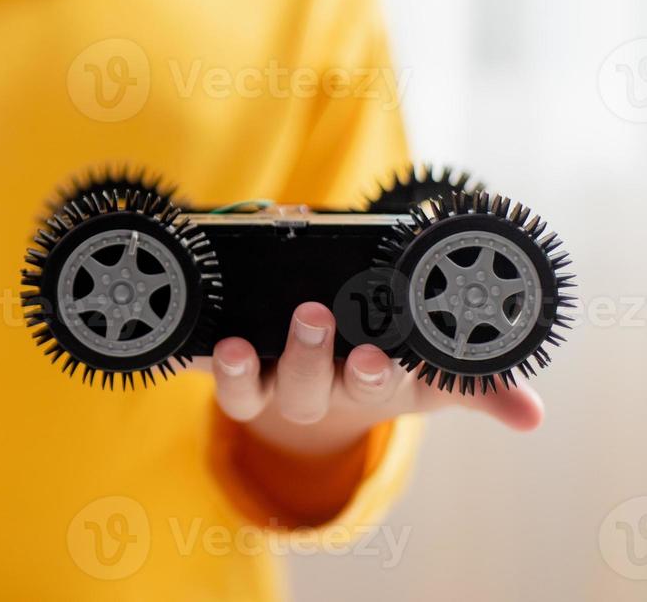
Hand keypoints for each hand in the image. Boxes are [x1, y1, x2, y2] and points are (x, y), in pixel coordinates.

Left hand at [205, 301, 544, 456]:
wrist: (320, 392)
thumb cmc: (384, 368)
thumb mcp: (434, 376)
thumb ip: (479, 383)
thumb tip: (532, 414)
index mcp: (371, 385)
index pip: (380, 383)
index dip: (379, 374)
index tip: (379, 357)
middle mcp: (319, 391)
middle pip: (312, 383)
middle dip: (311, 353)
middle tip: (314, 318)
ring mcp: (270, 386)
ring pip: (254, 387)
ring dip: (242, 369)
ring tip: (235, 345)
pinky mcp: (230, 376)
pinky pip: (213, 377)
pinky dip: (204, 365)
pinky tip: (200, 342)